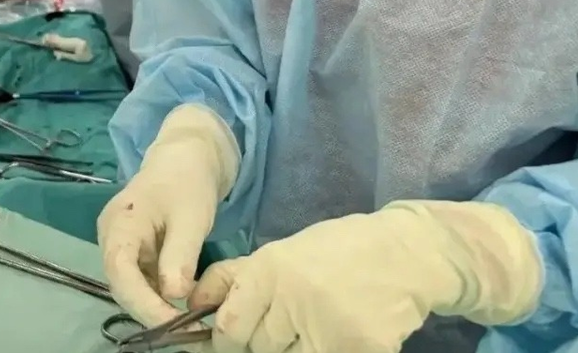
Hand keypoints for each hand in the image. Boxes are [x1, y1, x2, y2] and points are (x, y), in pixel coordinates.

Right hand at [98, 105, 240, 328]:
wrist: (185, 160)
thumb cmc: (187, 183)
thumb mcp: (191, 217)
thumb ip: (180, 255)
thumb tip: (173, 295)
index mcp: (119, 222)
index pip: (120, 270)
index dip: (143, 303)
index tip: (175, 324)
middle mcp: (110, 236)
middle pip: (121, 284)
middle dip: (151, 312)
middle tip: (188, 332)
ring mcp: (119, 245)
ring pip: (130, 287)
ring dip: (155, 309)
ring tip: (188, 325)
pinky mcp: (131, 253)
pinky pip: (139, 281)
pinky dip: (158, 298)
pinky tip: (181, 309)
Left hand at [190, 201, 542, 352]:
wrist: (404, 254)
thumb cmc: (335, 251)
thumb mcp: (279, 253)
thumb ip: (234, 279)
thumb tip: (190, 304)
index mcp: (269, 270)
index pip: (228, 327)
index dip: (227, 339)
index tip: (234, 339)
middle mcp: (293, 299)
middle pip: (258, 348)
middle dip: (263, 344)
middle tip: (285, 327)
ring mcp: (327, 329)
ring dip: (295, 350)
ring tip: (312, 326)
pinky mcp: (359, 350)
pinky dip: (326, 351)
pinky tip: (336, 334)